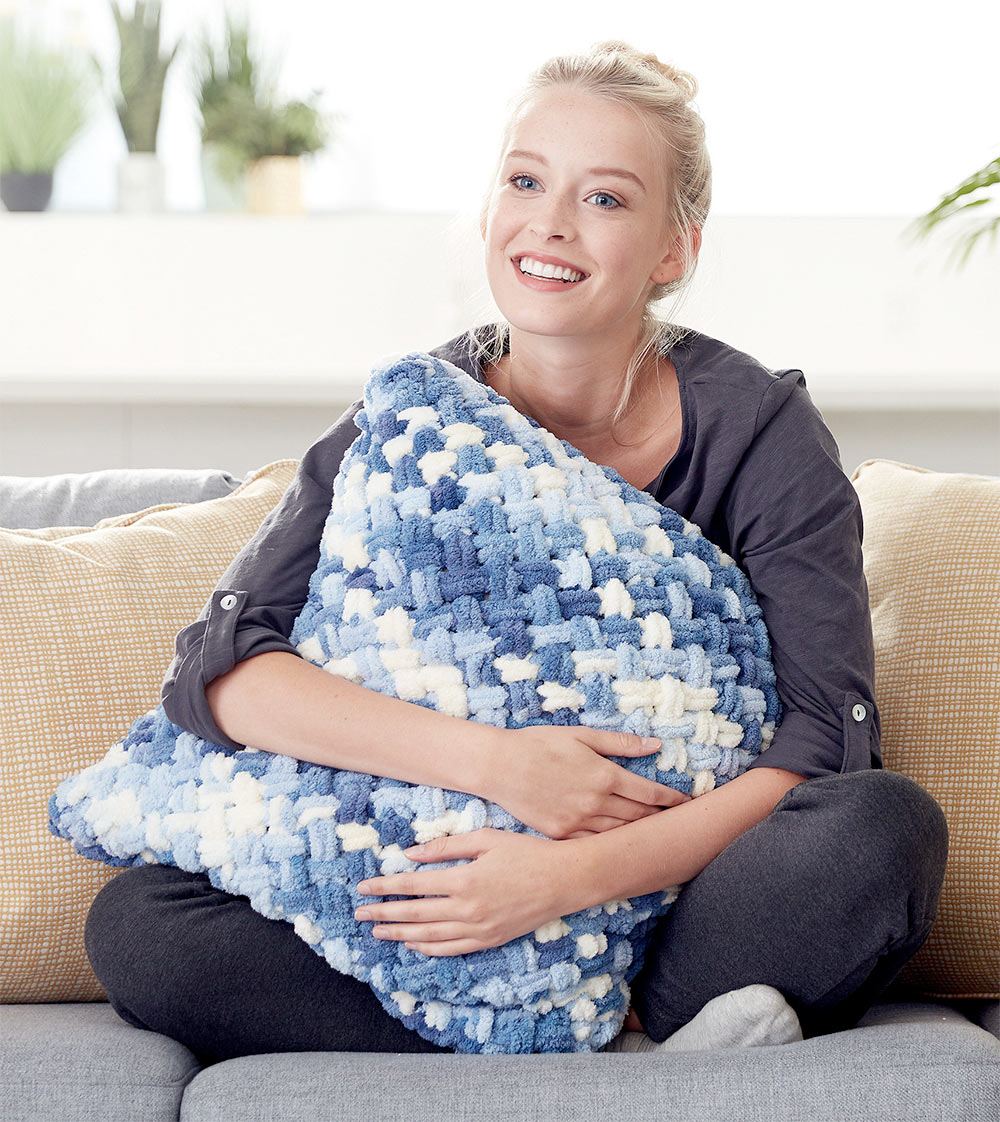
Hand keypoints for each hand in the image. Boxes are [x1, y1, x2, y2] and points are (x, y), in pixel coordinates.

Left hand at [353, 828, 570, 955]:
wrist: (564, 880)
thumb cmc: (526, 852)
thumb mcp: (486, 838)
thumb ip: (446, 847)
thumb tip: (410, 854)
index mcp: (465, 880)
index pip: (413, 885)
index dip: (385, 887)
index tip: (364, 887)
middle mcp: (468, 909)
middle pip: (415, 913)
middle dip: (383, 913)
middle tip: (359, 913)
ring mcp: (479, 929)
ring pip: (429, 936)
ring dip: (399, 933)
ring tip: (378, 931)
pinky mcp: (490, 940)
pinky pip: (451, 949)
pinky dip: (428, 948)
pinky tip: (413, 944)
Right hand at [485, 726, 690, 839]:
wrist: (499, 766)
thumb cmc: (539, 744)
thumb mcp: (581, 736)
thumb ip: (620, 743)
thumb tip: (655, 745)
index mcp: (604, 775)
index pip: (649, 792)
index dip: (672, 799)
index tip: (687, 803)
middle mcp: (596, 802)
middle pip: (640, 816)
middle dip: (661, 819)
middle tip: (679, 822)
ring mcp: (579, 822)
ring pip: (621, 833)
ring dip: (641, 833)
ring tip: (656, 834)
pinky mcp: (561, 835)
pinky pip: (595, 843)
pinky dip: (612, 843)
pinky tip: (621, 844)